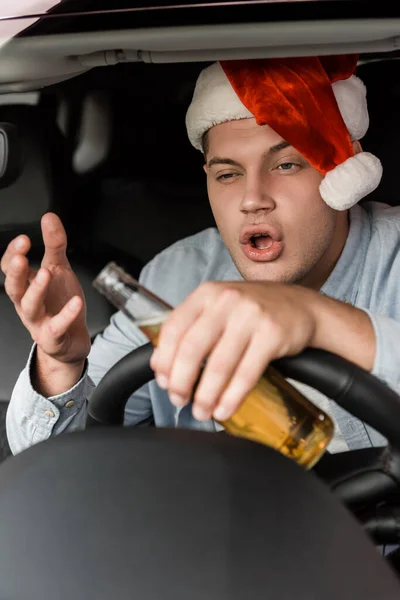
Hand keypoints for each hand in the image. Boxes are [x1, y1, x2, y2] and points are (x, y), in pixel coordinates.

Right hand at [1, 213, 90, 366]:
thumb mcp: (59, 269)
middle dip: (16, 271)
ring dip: (36, 290)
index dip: (13, 254)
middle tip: (22, 256)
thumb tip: (49, 217)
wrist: (71, 339)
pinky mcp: (52, 337)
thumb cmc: (59, 302)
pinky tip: (75, 303)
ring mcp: (38, 321)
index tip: (23, 240)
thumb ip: (54, 244)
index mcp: (26, 285)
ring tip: (46, 273)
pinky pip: (57, 327)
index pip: (11, 268)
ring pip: (29, 306)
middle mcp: (27, 302)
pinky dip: (65, 315)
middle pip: (14, 287)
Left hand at [150, 281, 318, 421]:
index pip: (174, 328)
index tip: (163, 381)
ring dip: (206, 395)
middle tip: (179, 400)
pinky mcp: (272, 334)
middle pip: (192, 348)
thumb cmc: (255, 310)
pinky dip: (232, 397)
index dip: (164, 359)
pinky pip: (246, 373)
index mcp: (207, 294)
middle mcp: (227, 301)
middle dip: (181, 382)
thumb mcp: (220, 307)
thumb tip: (161, 364)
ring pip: (219, 365)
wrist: (303, 307)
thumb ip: (192, 328)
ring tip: (202, 411)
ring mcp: (251, 316)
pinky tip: (224, 409)